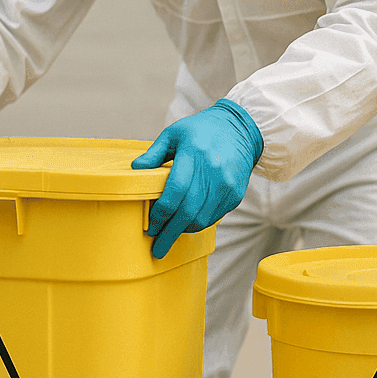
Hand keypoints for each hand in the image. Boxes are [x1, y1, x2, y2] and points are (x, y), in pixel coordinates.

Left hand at [132, 99, 262, 257]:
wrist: (240, 129)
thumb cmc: (202, 130)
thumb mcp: (175, 133)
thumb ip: (154, 152)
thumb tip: (135, 169)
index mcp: (194, 153)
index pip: (175, 192)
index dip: (161, 213)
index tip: (150, 226)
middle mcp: (212, 170)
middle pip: (188, 211)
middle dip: (170, 233)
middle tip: (157, 248)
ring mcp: (226, 184)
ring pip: (202, 218)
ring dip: (184, 230)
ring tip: (170, 235)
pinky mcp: (235, 193)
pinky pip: (214, 216)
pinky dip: (198, 223)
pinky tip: (187, 223)